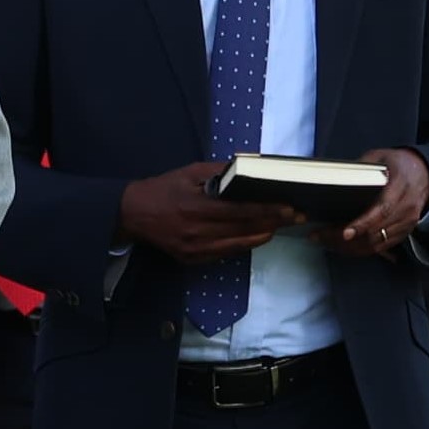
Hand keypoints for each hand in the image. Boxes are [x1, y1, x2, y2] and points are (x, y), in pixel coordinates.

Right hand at [117, 161, 296, 262]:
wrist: (133, 214)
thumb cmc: (163, 188)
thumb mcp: (190, 172)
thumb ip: (219, 171)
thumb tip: (249, 168)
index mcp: (197, 207)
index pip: (241, 211)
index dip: (268, 211)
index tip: (289, 208)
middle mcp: (197, 232)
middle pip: (244, 230)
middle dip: (273, 223)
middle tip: (296, 217)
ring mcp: (195, 249)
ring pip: (238, 245)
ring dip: (262, 236)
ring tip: (280, 227)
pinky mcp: (191, 259)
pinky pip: (225, 253)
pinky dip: (243, 244)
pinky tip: (257, 236)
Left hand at [331, 147, 428, 253]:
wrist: (426, 173)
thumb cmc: (401, 164)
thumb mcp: (381, 156)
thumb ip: (362, 167)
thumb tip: (337, 175)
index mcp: (401, 186)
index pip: (382, 210)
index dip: (363, 224)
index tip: (345, 232)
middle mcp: (406, 208)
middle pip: (375, 232)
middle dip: (345, 239)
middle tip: (320, 236)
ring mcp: (407, 222)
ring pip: (376, 244)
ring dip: (349, 247)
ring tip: (325, 241)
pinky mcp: (405, 231)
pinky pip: (381, 247)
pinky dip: (360, 249)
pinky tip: (342, 245)